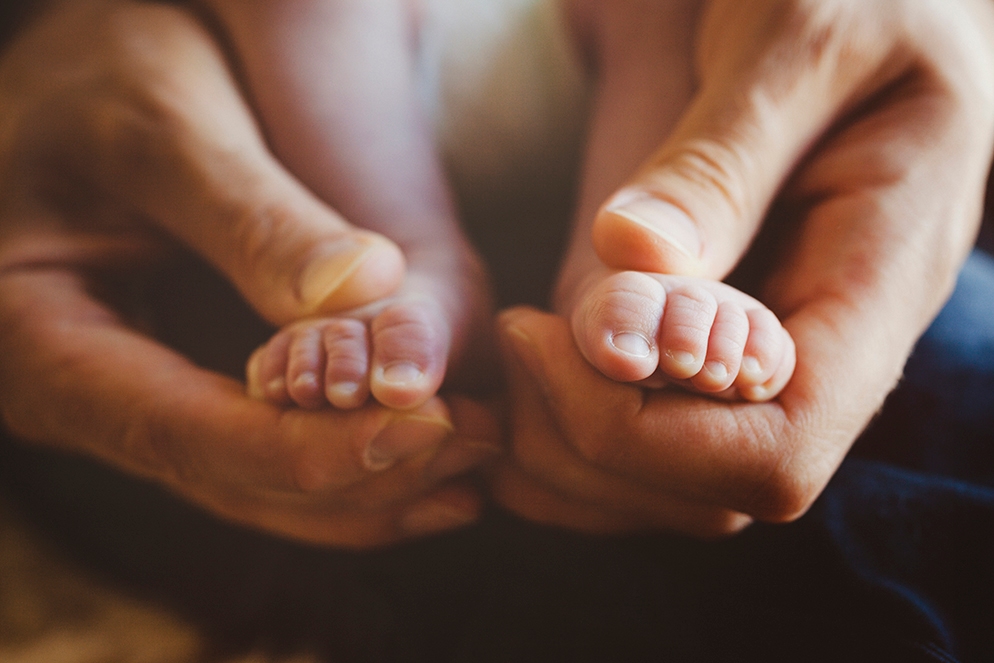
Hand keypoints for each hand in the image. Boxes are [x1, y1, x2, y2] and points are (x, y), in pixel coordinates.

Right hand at [0, 0, 499, 546]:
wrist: (80, 92)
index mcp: (41, 347)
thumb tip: (369, 292)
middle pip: (238, 481)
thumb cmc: (97, 88)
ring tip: (482, 457)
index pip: (192, 436)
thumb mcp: (165, 127)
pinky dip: (355, 466)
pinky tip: (435, 459)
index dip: (319, 450)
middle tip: (483, 443)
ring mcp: (137, 414)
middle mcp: (86, 406)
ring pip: (262, 490)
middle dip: (367, 474)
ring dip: (376, 485)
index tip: (433, 429)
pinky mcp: (187, 400)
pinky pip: (270, 460)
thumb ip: (253, 216)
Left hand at [494, 0, 993, 534]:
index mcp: (877, 284)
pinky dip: (579, 428)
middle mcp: (834, 347)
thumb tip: (625, 260)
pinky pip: (662, 432)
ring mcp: (782, 352)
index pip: (776, 451)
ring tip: (511, 357)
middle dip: (587, 448)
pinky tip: (531, 366)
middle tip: (511, 343)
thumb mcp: (797, 45)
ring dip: (573, 454)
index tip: (545, 341)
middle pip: (710, 492)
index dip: (644, 435)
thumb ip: (721, 160)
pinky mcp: (733, 340)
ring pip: (679, 485)